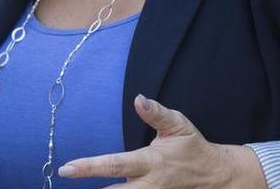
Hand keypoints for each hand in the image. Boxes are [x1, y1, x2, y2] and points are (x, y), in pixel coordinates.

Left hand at [57, 95, 264, 188]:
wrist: (213, 175)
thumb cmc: (191, 147)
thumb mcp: (178, 125)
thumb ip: (156, 114)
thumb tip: (138, 99)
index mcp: (150, 163)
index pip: (115, 165)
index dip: (89, 167)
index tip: (66, 168)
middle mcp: (148, 185)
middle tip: (65, 180)